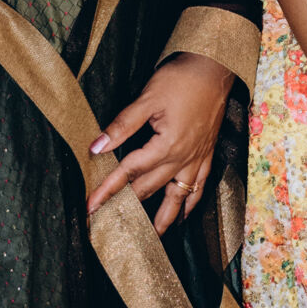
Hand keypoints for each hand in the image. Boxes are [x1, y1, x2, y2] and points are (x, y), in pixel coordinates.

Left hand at [89, 53, 231, 231]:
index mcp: (166, 146)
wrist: (216, 69)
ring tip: (153, 238)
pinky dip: (191, 205)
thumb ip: (122, 126)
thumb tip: (96, 147)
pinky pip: (200, 188)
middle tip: (110, 223)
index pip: (129, 173)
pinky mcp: (207, 155)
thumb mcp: (147, 98)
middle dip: (129, 207)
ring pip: (178, 197)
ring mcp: (197, 159)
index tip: (90, 207)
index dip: (107, 190)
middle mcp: (183, 159)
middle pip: (150, 189)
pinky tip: (184, 214)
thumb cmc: (181, 80)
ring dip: (164, 219)